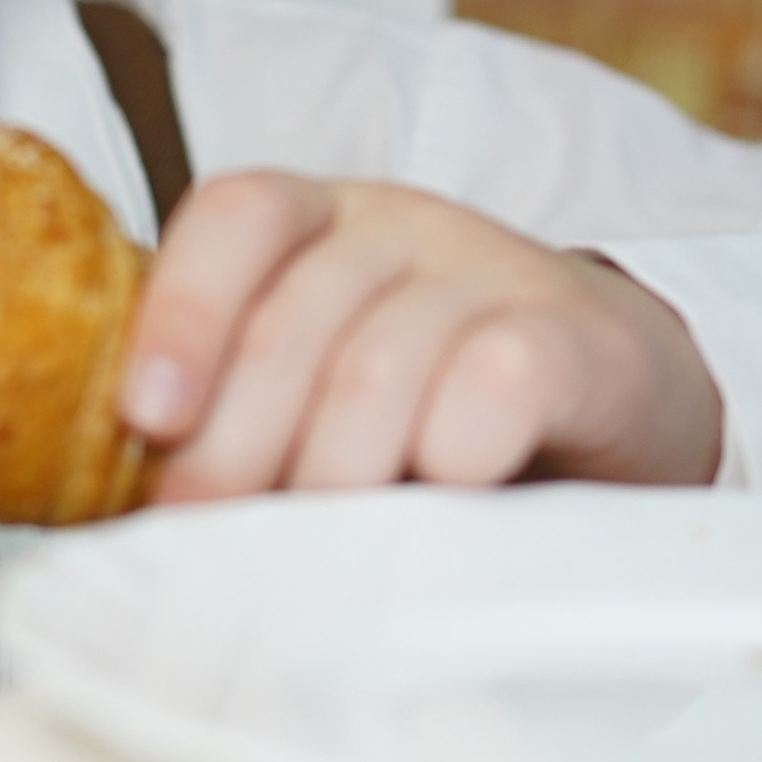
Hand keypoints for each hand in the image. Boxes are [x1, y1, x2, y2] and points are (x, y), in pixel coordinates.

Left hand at [119, 174, 723, 499]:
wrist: (618, 394)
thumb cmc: (427, 408)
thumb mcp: (318, 393)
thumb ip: (235, 421)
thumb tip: (143, 515)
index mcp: (317, 224)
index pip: (237, 216)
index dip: (182, 310)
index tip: (149, 417)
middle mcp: (398, 226)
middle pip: (293, 320)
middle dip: (239, 446)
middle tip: (220, 536)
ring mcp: (493, 272)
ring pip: (381, 360)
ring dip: (337, 471)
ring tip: (326, 545)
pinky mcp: (582, 341)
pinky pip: (500, 374)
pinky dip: (455, 442)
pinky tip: (442, 483)